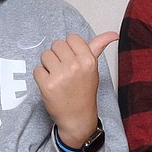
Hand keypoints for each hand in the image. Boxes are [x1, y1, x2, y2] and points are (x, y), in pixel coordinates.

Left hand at [34, 31, 117, 146]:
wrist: (77, 117)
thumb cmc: (84, 91)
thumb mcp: (94, 68)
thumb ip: (99, 47)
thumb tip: (114, 34)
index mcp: (88, 60)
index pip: (71, 38)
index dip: (69, 49)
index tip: (73, 59)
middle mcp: (75, 66)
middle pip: (56, 45)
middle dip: (58, 56)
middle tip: (64, 70)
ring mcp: (60, 76)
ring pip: (45, 55)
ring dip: (48, 65)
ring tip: (57, 77)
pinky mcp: (47, 85)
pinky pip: (37, 69)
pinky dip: (41, 77)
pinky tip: (51, 85)